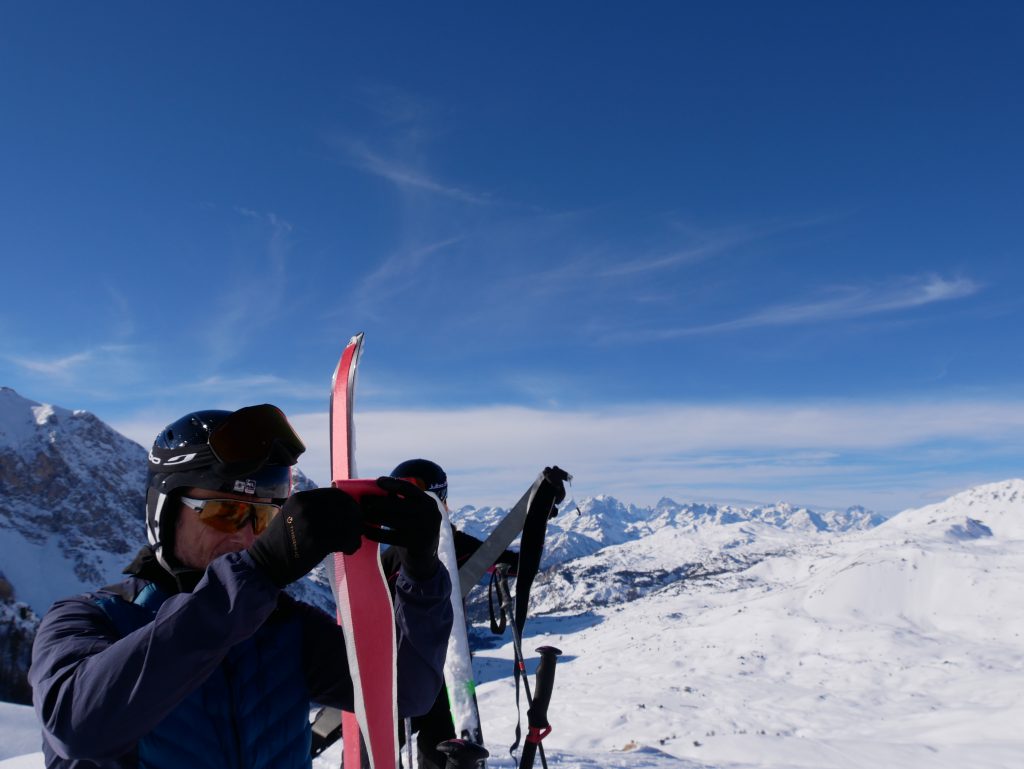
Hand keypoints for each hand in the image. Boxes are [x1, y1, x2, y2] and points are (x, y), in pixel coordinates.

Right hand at [247, 487, 362, 586]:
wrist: (266, 564)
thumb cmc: (282, 542)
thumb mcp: (294, 515)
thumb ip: (313, 508)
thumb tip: (344, 509)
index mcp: (301, 498)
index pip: (336, 494)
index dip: (349, 504)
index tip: (354, 514)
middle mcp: (307, 507)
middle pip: (345, 507)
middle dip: (356, 519)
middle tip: (357, 530)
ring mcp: (312, 523)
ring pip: (348, 523)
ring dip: (354, 534)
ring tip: (352, 543)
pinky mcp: (318, 541)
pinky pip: (345, 539)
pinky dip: (351, 545)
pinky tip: (348, 550)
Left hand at [361, 476, 441, 580]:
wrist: (426, 556)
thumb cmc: (415, 528)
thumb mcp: (415, 513)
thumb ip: (403, 501)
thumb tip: (378, 488)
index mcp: (428, 502)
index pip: (410, 489)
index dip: (393, 483)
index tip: (378, 481)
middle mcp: (429, 514)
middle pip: (397, 504)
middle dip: (376, 502)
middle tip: (362, 502)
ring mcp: (423, 529)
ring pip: (391, 520)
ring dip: (372, 516)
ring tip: (360, 515)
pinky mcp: (413, 543)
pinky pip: (389, 536)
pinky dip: (374, 533)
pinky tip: (365, 531)